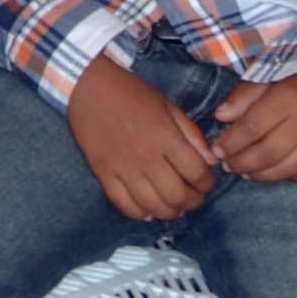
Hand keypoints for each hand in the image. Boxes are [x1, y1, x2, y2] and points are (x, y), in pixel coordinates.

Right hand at [67, 58, 216, 221]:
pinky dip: (141, 213)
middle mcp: (146, 156)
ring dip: (170, 212)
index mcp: (166, 137)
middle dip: (192, 202)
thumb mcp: (168, 105)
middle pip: (177, 195)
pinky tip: (148, 208)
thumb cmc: (131, 92)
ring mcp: (123, 167)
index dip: (208, 184)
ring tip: (174, 206)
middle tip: (193, 198)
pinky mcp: (103, 173)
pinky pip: (125, 205)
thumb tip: (210, 162)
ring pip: (153, 206)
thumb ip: (191, 134)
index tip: (207, 183)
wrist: (86, 85)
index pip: (197, 173)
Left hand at [211, 70, 296, 183]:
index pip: (252, 127)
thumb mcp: (270, 75)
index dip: (231, 143)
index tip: (218, 151)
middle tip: (229, 166)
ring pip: (288, 168)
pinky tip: (277, 172)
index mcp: (289, 96)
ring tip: (247, 173)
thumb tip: (221, 117)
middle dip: (243, 163)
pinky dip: (292, 177)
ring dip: (262, 175)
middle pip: (269, 152)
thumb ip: (244, 96)